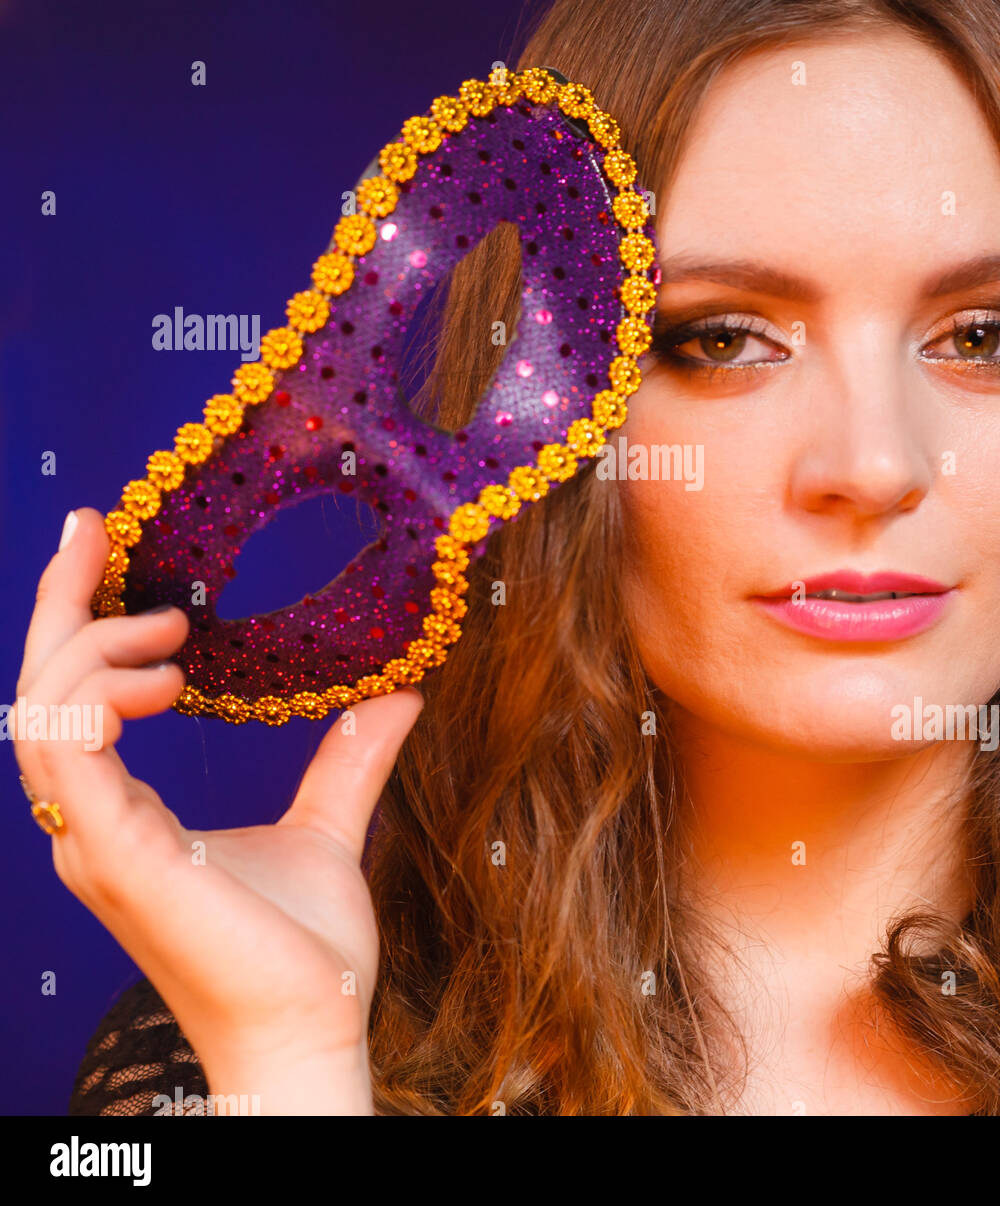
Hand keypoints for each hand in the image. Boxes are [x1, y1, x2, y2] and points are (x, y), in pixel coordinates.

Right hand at [12, 508, 422, 1112]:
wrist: (313, 1031)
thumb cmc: (304, 950)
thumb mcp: (328, 829)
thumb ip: (348, 762)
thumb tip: (398, 695)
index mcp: (124, 817)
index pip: (71, 700)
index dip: (75, 619)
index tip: (103, 544)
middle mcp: (91, 827)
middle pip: (40, 693)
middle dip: (59, 604)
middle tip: (94, 530)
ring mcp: (95, 844)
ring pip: (41, 716)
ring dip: (91, 649)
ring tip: (172, 626)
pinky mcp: (119, 857)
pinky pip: (70, 761)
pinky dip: (97, 698)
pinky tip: (163, 675)